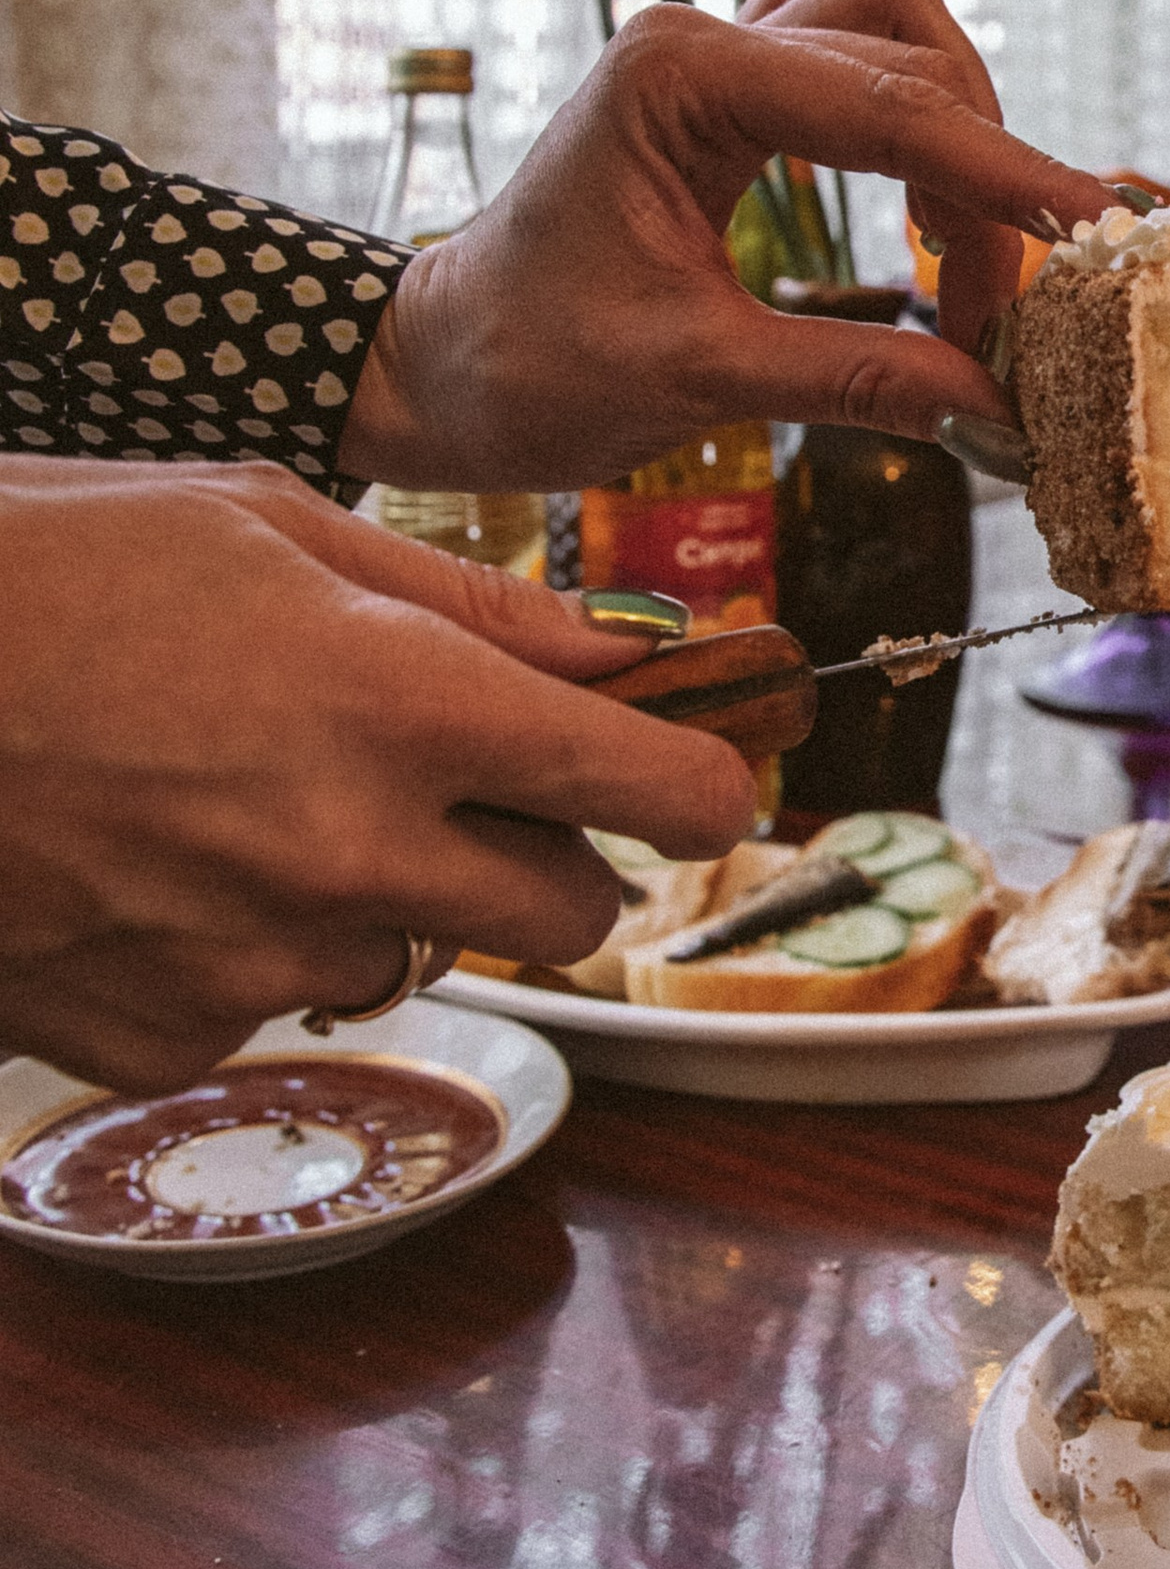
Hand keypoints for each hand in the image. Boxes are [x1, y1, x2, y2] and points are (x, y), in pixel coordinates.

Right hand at [0, 459, 753, 1093]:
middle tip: (470, 779)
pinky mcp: (167, 1039)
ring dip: (387, 891)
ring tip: (253, 789)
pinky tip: (160, 855)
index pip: (656, 792)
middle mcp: (353, 853)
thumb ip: (477, 607)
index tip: (706, 773)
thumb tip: (635, 649)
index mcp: (403, 708)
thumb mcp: (271, 529)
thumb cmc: (49, 569)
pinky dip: (250, 942)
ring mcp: (258, 961)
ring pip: (417, 953)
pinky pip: (277, 1001)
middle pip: (573, 912)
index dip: (705, 783)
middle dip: (554, 852)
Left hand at [343, 0, 1117, 489]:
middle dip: (979, 181)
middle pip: (908, 59)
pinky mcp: (724, 96)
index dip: (1007, 171)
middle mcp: (700, 37)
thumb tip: (996, 406)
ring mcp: (713, 55)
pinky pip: (849, 55)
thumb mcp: (695, 382)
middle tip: (1001, 313)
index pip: (888, 107)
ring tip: (962, 261)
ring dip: (953, 131)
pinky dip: (907, 117)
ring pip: (891, 31)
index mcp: (678, 75)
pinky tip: (912, 203)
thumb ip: (853, 383)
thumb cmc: (527, 368)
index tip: (1099, 222)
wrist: (430, 369)